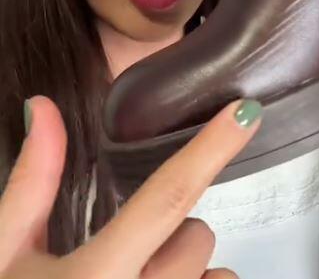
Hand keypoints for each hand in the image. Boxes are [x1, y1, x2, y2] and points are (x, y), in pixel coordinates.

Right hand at [0, 95, 260, 277]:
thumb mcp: (8, 255)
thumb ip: (33, 182)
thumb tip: (43, 108)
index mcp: (96, 277)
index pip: (168, 196)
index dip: (211, 148)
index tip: (244, 112)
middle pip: (198, 237)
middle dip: (172, 232)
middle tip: (128, 254)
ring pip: (217, 276)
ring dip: (188, 270)